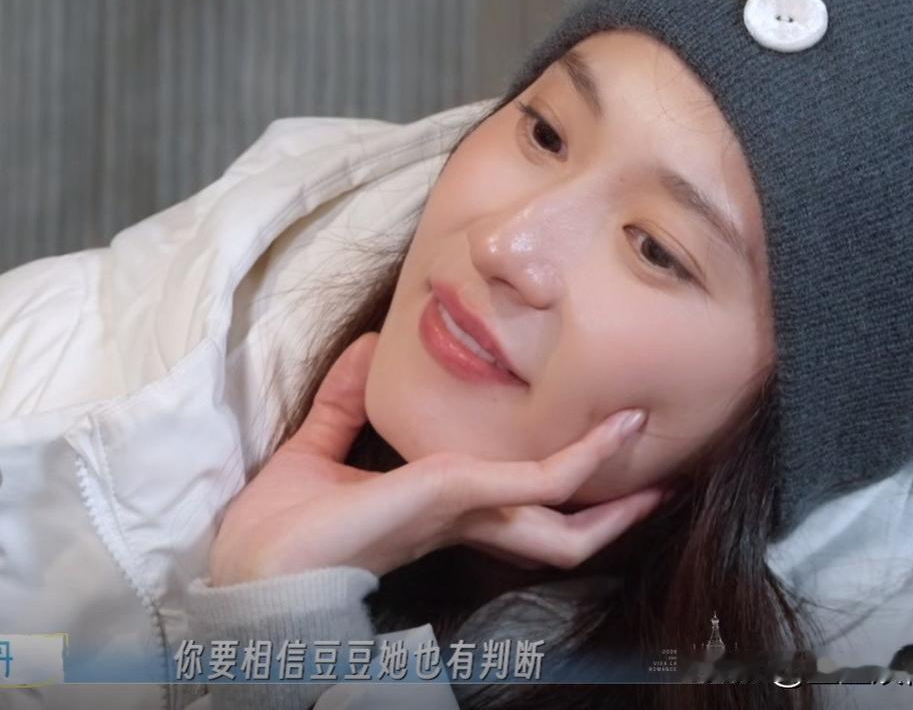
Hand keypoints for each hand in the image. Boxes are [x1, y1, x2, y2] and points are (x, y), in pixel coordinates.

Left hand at [206, 331, 667, 585]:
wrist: (254, 566)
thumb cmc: (278, 526)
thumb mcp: (319, 449)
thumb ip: (346, 404)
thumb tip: (370, 344)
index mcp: (433, 513)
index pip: (511, 509)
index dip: (554, 488)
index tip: (587, 460)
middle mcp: (459, 521)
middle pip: (554, 529)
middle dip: (607, 510)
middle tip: (658, 485)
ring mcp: (462, 512)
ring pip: (564, 523)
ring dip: (614, 491)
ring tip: (658, 463)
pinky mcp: (455, 494)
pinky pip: (539, 482)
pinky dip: (583, 459)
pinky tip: (615, 433)